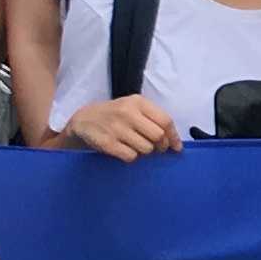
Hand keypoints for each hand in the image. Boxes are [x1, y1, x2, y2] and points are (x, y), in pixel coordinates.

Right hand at [67, 95, 182, 160]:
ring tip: (136, 147)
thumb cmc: (115, 115)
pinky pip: (131, 156)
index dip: (174, 137)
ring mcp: (117, 128)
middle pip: (158, 136)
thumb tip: (174, 142)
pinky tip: (125, 150)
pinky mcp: (107, 142)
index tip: (176, 148)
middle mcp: (128, 113)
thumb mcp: (133, 108)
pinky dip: (132, 157)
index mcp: (138, 102)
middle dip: (161, 147)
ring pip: (146, 149)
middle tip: (156, 149)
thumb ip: (153, 120)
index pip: (165, 121)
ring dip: (145, 152)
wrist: (84, 120)